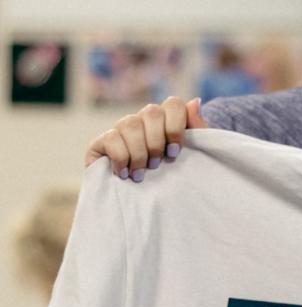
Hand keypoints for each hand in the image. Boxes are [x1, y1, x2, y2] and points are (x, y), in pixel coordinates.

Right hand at [84, 96, 205, 180]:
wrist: (147, 205)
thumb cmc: (174, 177)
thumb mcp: (192, 155)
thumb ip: (196, 129)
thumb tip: (194, 102)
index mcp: (167, 119)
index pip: (173, 104)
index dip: (176, 126)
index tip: (175, 152)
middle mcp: (143, 119)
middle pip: (151, 112)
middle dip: (157, 142)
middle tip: (158, 165)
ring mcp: (120, 129)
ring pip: (130, 123)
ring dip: (139, 152)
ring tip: (141, 174)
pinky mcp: (100, 143)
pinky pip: (111, 138)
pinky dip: (121, 158)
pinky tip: (124, 174)